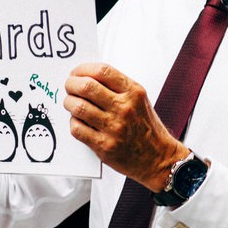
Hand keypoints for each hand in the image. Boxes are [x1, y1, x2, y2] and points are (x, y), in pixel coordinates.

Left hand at [63, 63, 188, 190]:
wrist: (158, 158)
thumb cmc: (146, 128)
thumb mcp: (140, 100)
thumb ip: (118, 87)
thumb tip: (88, 76)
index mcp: (133, 92)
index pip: (102, 71)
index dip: (83, 69)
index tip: (76, 72)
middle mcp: (124, 108)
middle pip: (86, 87)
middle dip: (71, 84)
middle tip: (69, 86)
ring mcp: (114, 128)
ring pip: (78, 107)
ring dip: (69, 103)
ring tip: (70, 103)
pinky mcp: (104, 146)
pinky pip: (77, 129)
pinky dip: (73, 122)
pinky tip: (78, 121)